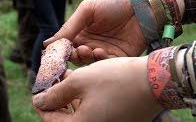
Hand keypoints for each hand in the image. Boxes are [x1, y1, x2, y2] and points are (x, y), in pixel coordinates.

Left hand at [32, 56, 162, 121]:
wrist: (155, 81)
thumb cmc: (116, 79)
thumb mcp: (80, 81)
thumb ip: (55, 94)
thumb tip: (40, 101)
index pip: (51, 121)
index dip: (42, 105)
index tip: (40, 90)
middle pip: (67, 119)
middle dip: (58, 101)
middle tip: (56, 82)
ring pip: (82, 115)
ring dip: (73, 99)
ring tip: (70, 79)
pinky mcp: (120, 121)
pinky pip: (97, 114)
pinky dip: (88, 101)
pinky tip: (88, 85)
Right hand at [44, 0, 146, 64]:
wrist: (141, 5)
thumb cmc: (113, 2)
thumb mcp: (87, 10)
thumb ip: (70, 27)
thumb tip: (48, 44)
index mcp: (82, 32)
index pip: (67, 46)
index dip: (61, 51)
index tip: (56, 53)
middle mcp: (92, 43)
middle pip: (77, 57)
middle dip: (74, 56)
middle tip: (74, 52)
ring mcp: (105, 51)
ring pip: (90, 63)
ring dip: (86, 58)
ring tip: (88, 49)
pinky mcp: (119, 57)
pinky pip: (106, 64)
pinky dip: (100, 60)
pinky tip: (99, 51)